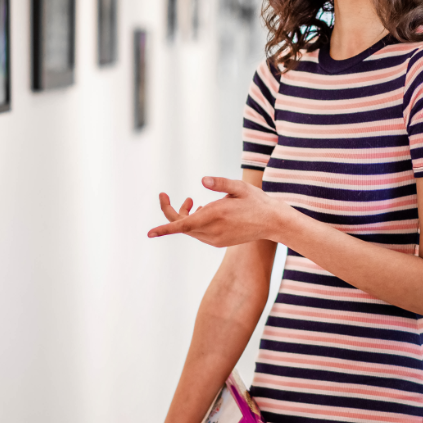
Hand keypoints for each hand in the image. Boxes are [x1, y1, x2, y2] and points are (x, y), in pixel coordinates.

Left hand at [147, 177, 285, 246]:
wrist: (272, 222)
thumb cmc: (256, 201)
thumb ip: (220, 184)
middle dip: (172, 211)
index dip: (164, 228)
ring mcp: (215, 239)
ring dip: (185, 216)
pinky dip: (194, 222)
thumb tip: (202, 180)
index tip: (150, 233)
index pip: (182, 225)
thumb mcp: (239, 187)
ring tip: (191, 201)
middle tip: (164, 195)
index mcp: (214, 216)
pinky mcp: (218, 242)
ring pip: (189, 230)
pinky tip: (202, 210)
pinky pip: (198, 234)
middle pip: (181, 225)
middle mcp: (212, 231)